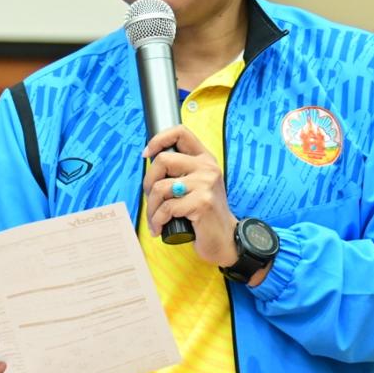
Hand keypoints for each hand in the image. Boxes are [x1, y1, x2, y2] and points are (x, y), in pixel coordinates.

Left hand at [142, 125, 238, 267]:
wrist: (226, 239)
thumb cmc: (205, 216)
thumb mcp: (197, 186)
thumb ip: (181, 172)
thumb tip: (150, 162)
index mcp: (205, 159)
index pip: (180, 132)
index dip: (158, 140)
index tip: (147, 154)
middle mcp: (207, 168)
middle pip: (162, 160)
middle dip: (147, 183)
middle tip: (150, 200)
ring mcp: (206, 184)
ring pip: (160, 187)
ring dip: (151, 208)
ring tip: (155, 220)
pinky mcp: (202, 202)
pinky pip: (167, 208)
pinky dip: (158, 220)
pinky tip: (160, 228)